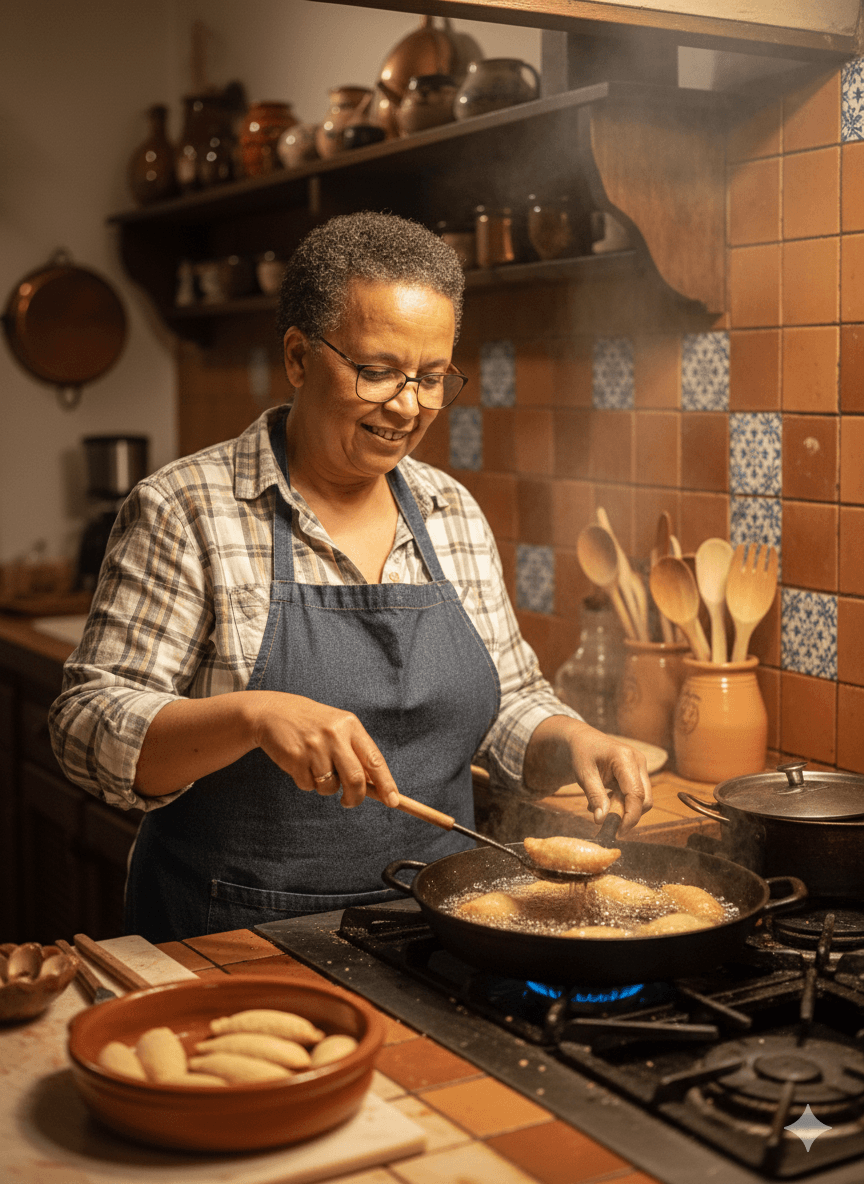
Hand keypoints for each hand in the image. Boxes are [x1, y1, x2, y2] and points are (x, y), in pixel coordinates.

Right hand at [252, 691, 398, 808]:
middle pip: (355, 779)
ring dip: (326, 788)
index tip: (393, 801)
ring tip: (316, 769)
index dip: (386, 783)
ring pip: (330, 787)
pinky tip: (301, 765)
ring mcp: (314, 746)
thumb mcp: (339, 729)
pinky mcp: (296, 758)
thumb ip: (356, 753)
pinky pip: (308, 786)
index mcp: (350, 725)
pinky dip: (307, 783)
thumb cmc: (314, 726)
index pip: (374, 759)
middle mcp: (335, 734)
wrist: (275, 713)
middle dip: (356, 798)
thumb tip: (376, 787)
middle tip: (349, 802)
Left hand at [523, 717, 652, 835]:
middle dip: (629, 815)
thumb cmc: (582, 754)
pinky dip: (623, 803)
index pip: (636, 794)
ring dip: (624, 809)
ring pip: (643, 799)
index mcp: (625, 758)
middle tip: (607, 824)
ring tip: (600, 807)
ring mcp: (640, 766)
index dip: (630, 816)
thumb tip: (601, 820)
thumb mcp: (584, 775)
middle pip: (645, 799)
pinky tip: (605, 801)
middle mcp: (638, 761)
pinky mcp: (638, 772)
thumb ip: (595, 796)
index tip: (618, 832)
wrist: (582, 739)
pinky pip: (637, 794)